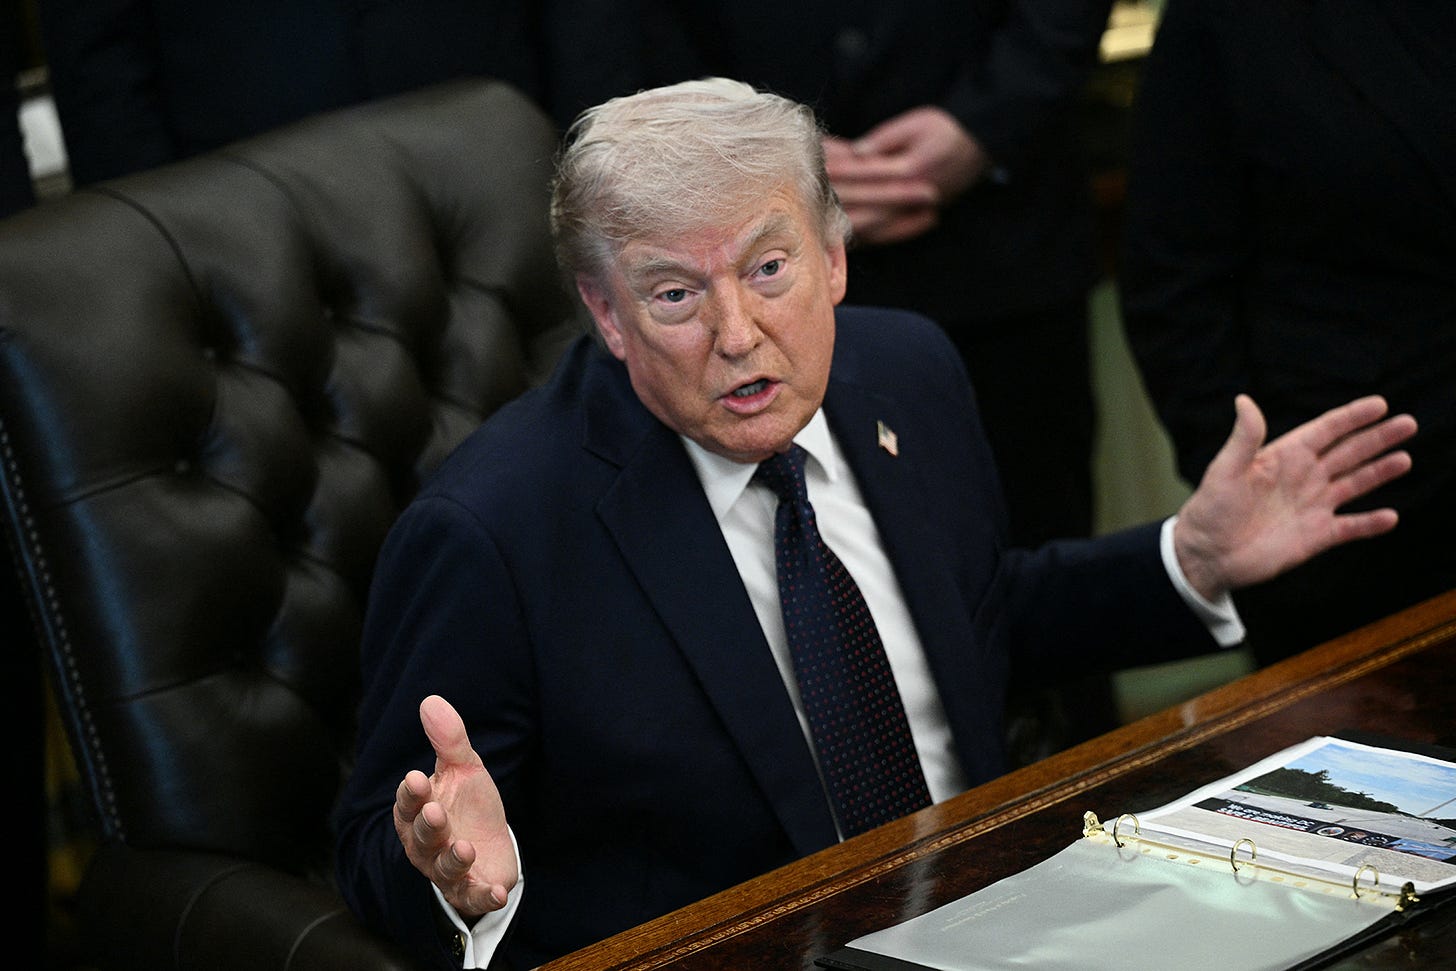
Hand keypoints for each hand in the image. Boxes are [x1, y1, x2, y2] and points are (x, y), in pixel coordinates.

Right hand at [393, 695, 517, 918]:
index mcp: (418, 812)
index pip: (408, 803)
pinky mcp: (471, 889)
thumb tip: (431, 700)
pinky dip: (484, 896)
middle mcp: (425, 844)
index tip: (416, 778)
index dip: (411, 793)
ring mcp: (447, 870)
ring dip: (452, 859)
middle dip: (428, 825)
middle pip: (422, 836)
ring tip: (464, 847)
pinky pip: (474, 896)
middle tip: (436, 812)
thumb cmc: (466, 804)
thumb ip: (449, 741)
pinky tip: (497, 891)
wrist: (489, 844)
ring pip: (443, 868)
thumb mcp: (463, 769)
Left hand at [823, 107, 988, 245]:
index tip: (815, 165)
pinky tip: (839, 237)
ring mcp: (913, 210)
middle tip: (804, 193)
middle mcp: (911, 196)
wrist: (980, 148)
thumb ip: (886, 139)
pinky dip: (862, 235)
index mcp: (911, 169)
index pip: (865, 172)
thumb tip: (857, 152)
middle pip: (863, 203)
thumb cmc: (949, 130)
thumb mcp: (919, 123)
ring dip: (842, 222)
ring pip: (871, 224)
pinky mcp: (913, 216)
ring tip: (813, 219)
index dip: (838, 168)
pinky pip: (884, 233)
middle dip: (831, 198)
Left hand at [1173, 394, 1416, 600]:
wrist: (1207, 553)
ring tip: (1405, 460)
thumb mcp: (1225, 470)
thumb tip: (1244, 400)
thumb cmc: (1211, 508)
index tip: (1380, 404)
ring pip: (1355, 484)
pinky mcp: (1316, 536)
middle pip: (1349, 452)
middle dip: (1378, 438)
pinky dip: (1370, 524)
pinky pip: (1350, 527)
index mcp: (1285, 455)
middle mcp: (1304, 477)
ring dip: (1380, 472)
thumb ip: (1244, 438)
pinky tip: (1390, 516)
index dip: (1352, 417)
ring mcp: (1313, 506)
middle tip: (1409, 423)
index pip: (1326, 430)